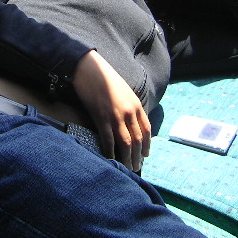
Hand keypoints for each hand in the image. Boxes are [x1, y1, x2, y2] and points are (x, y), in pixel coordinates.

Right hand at [72, 50, 150, 170]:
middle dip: (137, 156)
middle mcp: (129, 112)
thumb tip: (130, 122)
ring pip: (126, 142)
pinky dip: (110, 152)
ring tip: (127, 168)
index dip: (147, 145)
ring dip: (127, 158)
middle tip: (135, 167)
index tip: (145, 155)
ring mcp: (116, 115)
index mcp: (136, 104)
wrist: (90, 68)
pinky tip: (110, 160)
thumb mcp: (124, 91)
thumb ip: (129, 106)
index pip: (147, 129)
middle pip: (138, 139)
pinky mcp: (101, 118)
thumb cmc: (104, 78)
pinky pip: (108, 140)